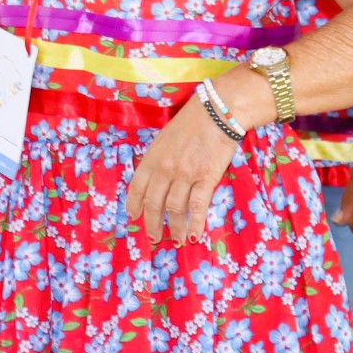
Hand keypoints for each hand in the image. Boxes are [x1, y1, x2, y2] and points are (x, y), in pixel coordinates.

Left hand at [122, 98, 237, 246]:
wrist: (217, 111)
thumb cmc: (191, 122)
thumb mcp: (165, 138)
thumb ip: (158, 158)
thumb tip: (155, 179)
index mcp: (152, 158)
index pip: (137, 187)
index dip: (134, 205)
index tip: (134, 217)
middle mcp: (165, 168)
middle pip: (154, 204)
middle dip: (153, 224)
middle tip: (155, 239)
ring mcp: (185, 174)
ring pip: (175, 209)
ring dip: (175, 229)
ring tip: (177, 242)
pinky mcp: (206, 178)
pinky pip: (197, 206)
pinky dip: (195, 223)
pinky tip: (194, 235)